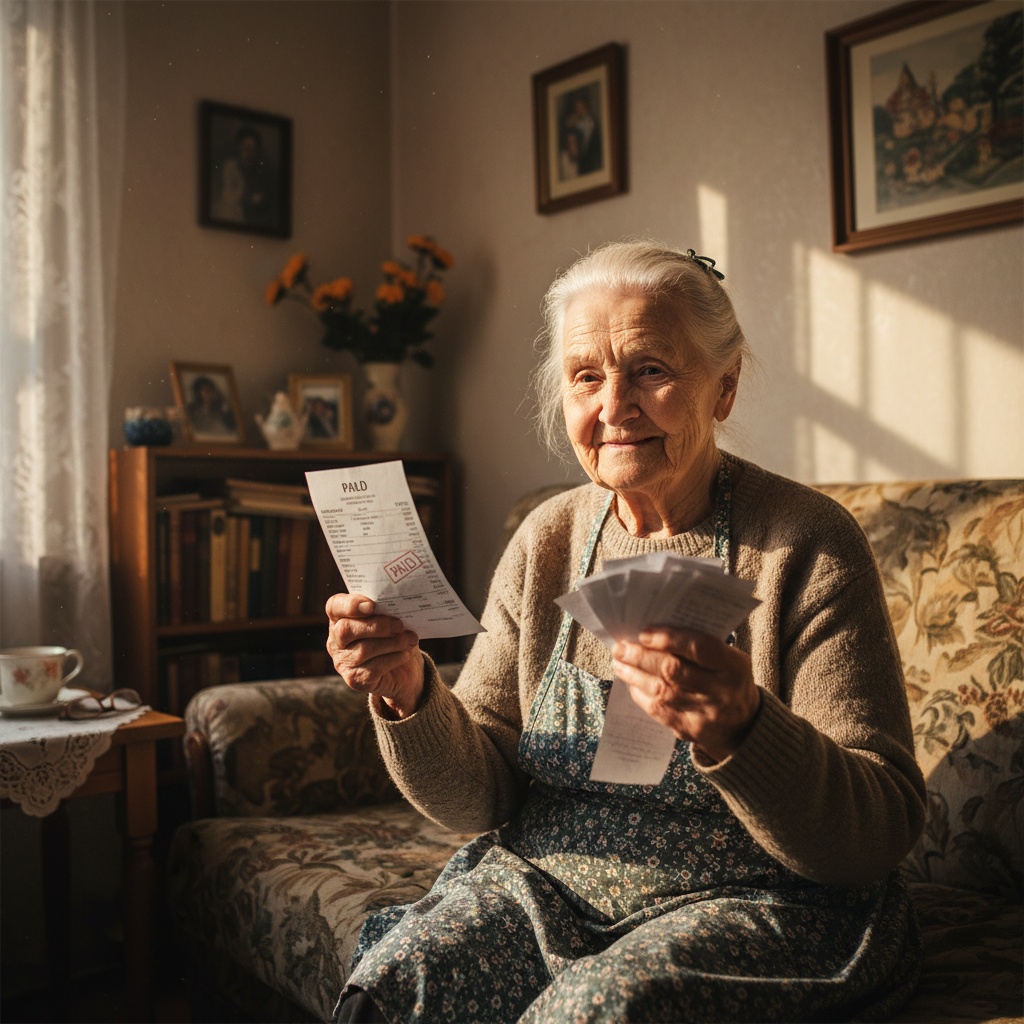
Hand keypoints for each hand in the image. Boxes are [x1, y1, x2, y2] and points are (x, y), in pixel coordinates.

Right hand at [326, 593, 424, 717]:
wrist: (403, 669)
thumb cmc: (393, 635)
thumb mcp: (390, 617)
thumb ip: (387, 608)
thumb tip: (399, 601)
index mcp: (340, 618)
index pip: (335, 606)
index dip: (350, 605)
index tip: (372, 605)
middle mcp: (336, 640)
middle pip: (346, 630)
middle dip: (376, 626)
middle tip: (399, 625)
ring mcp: (343, 662)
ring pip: (363, 650)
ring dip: (392, 643)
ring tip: (410, 639)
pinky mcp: (355, 680)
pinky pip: (374, 668)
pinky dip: (394, 658)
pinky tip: (407, 653)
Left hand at [611, 628, 760, 763]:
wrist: (743, 727)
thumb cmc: (728, 681)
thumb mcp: (729, 660)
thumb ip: (699, 646)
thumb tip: (653, 633)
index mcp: (733, 667)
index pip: (699, 648)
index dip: (669, 639)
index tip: (644, 633)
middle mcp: (720, 691)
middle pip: (674, 671)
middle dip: (641, 657)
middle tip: (620, 647)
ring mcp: (704, 714)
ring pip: (661, 692)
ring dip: (634, 675)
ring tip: (619, 662)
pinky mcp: (688, 730)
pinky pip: (658, 711)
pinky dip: (640, 694)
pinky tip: (630, 682)